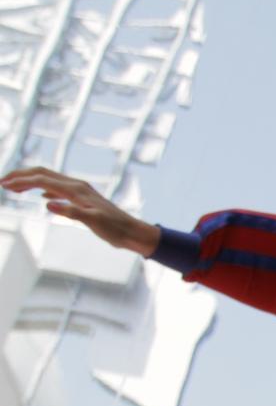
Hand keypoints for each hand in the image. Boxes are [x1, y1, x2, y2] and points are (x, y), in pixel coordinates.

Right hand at [0, 167, 159, 255]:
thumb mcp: (93, 222)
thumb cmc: (115, 229)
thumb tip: (46, 203)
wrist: (133, 232)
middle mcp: (77, 186)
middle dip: (20, 176)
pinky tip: (41, 197)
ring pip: (49, 180)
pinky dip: (45, 189)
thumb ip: (70, 212)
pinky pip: (59, 189)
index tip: (3, 185)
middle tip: (2, 183)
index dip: (21, 181)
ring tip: (14, 188)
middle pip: (42, 173)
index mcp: (76, 189)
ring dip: (30, 181)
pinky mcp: (83, 199)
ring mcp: (80, 191)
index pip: (42, 180)